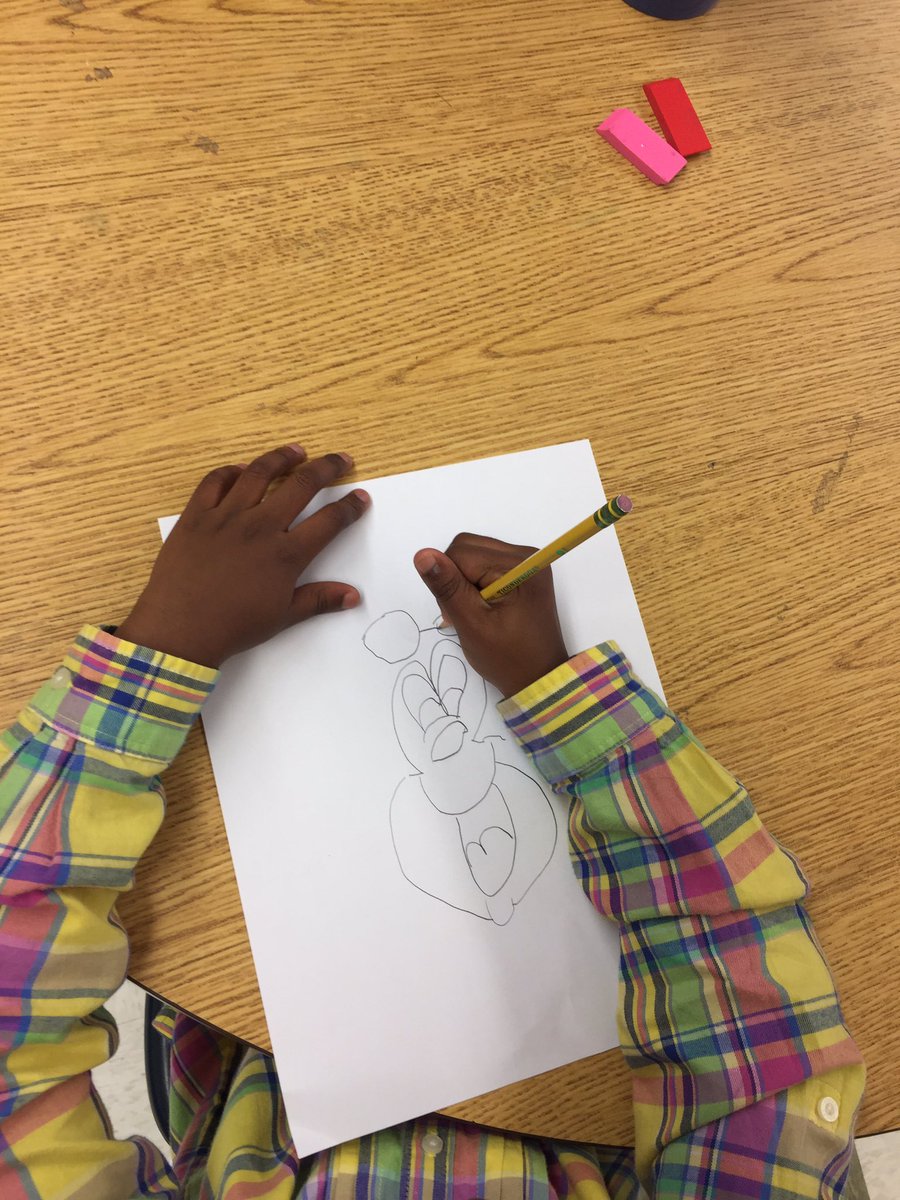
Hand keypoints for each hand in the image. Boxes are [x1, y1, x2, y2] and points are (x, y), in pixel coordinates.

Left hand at [117, 443, 369, 666]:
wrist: (180, 630)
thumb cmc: (234, 626)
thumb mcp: (282, 617)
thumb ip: (319, 600)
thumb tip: (353, 595)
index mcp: (285, 554)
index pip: (329, 521)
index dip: (350, 507)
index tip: (361, 497)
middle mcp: (260, 527)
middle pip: (301, 486)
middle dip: (327, 468)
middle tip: (340, 460)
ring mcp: (226, 517)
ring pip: (259, 473)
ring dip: (282, 458)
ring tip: (296, 450)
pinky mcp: (196, 515)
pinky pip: (214, 482)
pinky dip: (229, 471)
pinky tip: (240, 470)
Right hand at [414, 534, 568, 697]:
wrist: (539, 677)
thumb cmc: (507, 657)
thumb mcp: (472, 624)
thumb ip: (448, 588)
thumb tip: (422, 555)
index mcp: (519, 565)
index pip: (461, 553)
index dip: (450, 582)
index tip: (458, 614)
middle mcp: (525, 555)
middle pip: (466, 547)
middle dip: (455, 579)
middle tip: (465, 614)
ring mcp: (524, 562)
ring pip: (472, 554)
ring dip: (463, 582)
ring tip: (475, 613)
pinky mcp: (521, 571)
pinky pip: (483, 563)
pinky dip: (474, 583)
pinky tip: (482, 607)